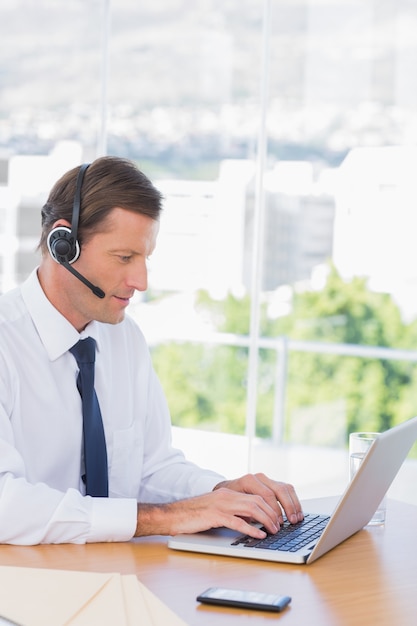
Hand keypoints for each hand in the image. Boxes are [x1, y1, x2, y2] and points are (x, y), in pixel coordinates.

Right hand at [135, 473, 302, 538]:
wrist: (173, 514)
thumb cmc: (195, 515)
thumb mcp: (218, 509)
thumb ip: (234, 511)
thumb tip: (254, 520)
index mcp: (229, 492)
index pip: (257, 494)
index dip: (271, 505)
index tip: (280, 516)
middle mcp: (227, 495)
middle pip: (258, 499)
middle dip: (273, 512)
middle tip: (281, 525)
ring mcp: (221, 504)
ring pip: (251, 508)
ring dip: (266, 520)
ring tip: (275, 530)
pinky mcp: (214, 515)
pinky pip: (237, 521)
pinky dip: (251, 528)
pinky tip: (260, 535)